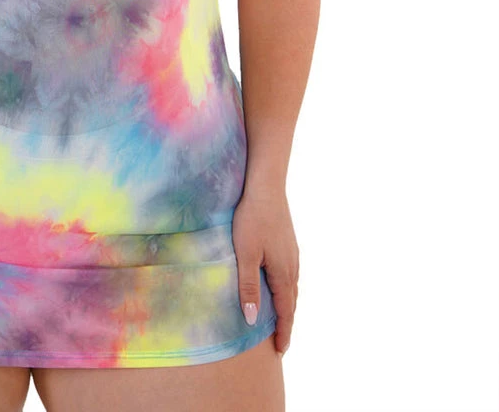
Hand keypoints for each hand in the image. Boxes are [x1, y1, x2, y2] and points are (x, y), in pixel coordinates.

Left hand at [232, 184, 298, 355]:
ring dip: (288, 306)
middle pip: (292, 302)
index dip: (283, 332)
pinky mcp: (288, 243)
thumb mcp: (245, 254)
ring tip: (281, 319)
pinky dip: (287, 289)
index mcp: (283, 274)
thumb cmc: (251, 219)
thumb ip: (248, 287)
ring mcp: (293, 254)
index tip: (280, 351)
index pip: (285, 312)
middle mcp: (293, 267)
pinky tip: (279, 285)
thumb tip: (252, 319)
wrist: (266, 187)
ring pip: (293, 288)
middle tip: (281, 343)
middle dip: (287, 323)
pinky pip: (291, 275)